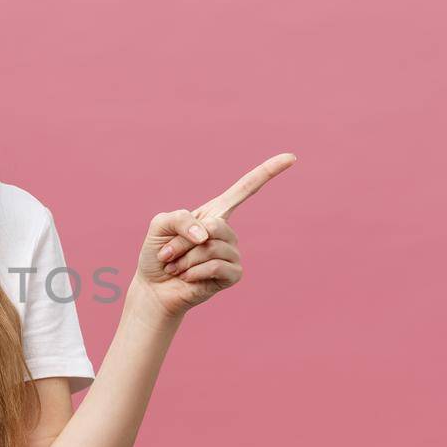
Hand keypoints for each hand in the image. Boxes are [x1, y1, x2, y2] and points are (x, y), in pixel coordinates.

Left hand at [135, 153, 296, 318]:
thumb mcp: (160, 225)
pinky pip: (217, 267)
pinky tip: (187, 278)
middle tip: (168, 254)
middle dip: (183, 242)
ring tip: (176, 268)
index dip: (267, 172)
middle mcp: (227, 231)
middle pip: (215, 226)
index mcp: (214, 213)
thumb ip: (180, 219)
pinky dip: (195, 273)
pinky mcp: (233, 274)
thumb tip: (207, 236)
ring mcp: (232, 253)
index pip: (245, 189)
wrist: (155, 288)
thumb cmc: (158, 255)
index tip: (291, 157)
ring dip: (185, 260)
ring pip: (212, 248)